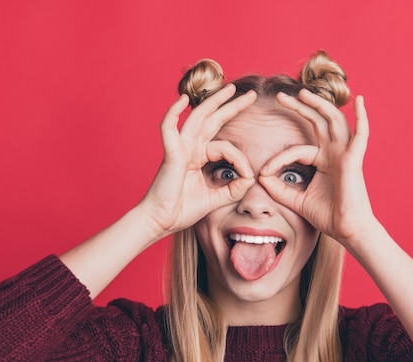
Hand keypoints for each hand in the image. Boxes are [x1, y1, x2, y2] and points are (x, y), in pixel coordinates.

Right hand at [139, 85, 256, 237]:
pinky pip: (169, 128)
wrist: (161, 221)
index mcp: (199, 157)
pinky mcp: (171, 154)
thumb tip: (251, 177)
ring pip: (198, 118)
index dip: (241, 159)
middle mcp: (190, 148)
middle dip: (232, 106)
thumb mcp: (216, 199)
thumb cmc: (182, 210)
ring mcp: (180, 149)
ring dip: (214, 101)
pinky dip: (173, 112)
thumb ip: (234, 189)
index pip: (225, 146)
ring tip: (230, 89)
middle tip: (251, 95)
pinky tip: (182, 100)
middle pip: (213, 120)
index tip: (248, 175)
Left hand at [259, 89, 372, 244]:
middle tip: (280, 96)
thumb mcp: (296, 200)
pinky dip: (361, 117)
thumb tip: (260, 176)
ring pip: (333, 121)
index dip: (278, 159)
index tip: (263, 172)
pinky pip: (360, 135)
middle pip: (317, 122)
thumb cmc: (328, 216)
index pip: (297, 149)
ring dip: (319, 104)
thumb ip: (278, 188)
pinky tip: (360, 100)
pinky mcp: (354, 160)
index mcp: (323, 161)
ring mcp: (345, 154)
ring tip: (303, 92)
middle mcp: (335, 153)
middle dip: (300, 107)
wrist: (347, 230)